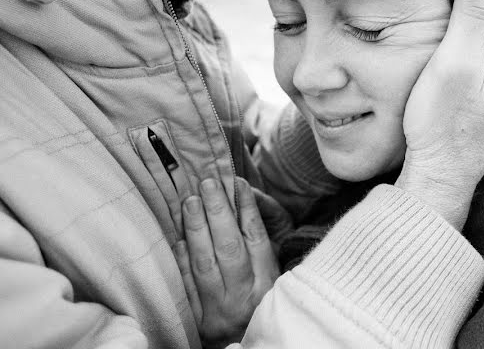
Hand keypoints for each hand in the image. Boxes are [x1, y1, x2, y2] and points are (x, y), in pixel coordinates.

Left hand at [174, 177, 278, 348]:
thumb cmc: (260, 304)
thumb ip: (261, 241)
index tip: (238, 183)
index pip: (256, 238)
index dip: (247, 209)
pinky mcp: (198, 322)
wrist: (245, 348)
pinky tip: (179, 236)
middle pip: (230, 247)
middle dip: (218, 211)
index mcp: (268, 283)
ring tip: (191, 201)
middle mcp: (245, 297)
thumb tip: (244, 198)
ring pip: (205, 263)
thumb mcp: (273, 274)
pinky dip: (182, 260)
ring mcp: (219, 310)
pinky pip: (187, 286)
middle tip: (208, 183)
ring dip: (196, 229)